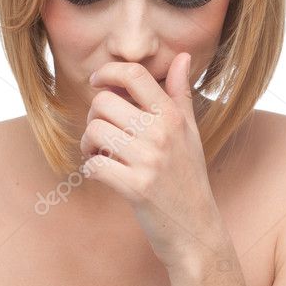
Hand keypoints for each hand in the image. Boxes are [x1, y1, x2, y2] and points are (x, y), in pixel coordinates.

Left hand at [81, 53, 222, 268]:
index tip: (97, 81)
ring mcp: (149, 161)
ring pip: (95, 132)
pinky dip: (90, 169)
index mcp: (173, 116)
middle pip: (104, 102)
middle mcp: (162, 134)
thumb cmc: (188, 178)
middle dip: (93, 117)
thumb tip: (182, 57)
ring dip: (88, 144)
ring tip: (99, 155)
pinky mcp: (136, 188)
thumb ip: (180, 94)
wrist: (196, 229)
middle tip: (100, 134)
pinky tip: (102, 173)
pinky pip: (94, 166)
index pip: (135, 75)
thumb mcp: (190, 133)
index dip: (108, 72)